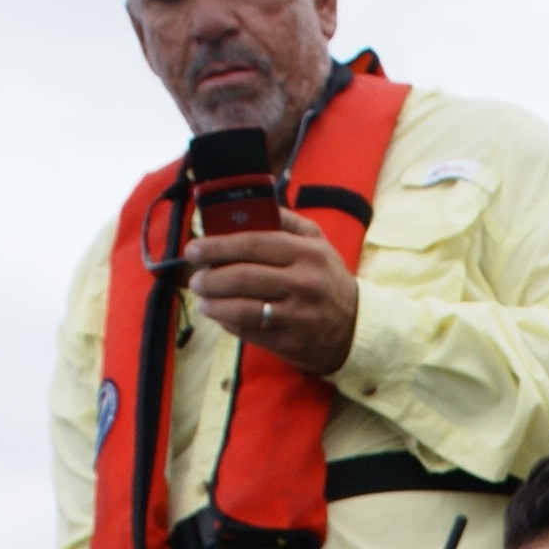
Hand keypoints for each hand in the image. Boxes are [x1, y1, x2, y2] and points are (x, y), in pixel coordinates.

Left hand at [186, 210, 359, 374]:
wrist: (354, 326)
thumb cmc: (327, 278)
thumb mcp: (317, 242)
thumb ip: (285, 221)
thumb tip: (247, 206)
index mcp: (307, 253)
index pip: (254, 244)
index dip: (218, 246)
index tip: (194, 248)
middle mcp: (303, 283)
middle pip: (243, 277)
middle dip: (210, 277)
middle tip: (195, 278)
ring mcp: (296, 315)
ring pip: (242, 308)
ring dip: (214, 303)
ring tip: (203, 298)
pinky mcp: (289, 341)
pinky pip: (249, 330)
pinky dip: (227, 322)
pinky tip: (220, 314)